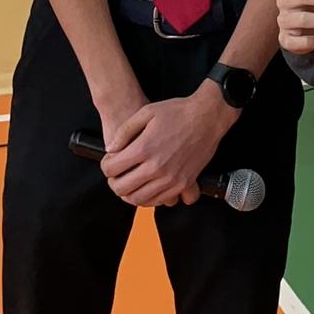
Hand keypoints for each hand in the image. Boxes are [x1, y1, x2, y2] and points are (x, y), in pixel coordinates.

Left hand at [100, 88, 231, 207]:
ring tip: (130, 182)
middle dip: (113, 182)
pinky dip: (148, 198)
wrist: (208, 116)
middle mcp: (156, 167)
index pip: (112, 169)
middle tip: (116, 175)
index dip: (105, 166)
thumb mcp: (146, 112)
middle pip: (121, 188)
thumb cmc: (178, 112)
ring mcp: (171, 179)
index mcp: (144, 148)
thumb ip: (124, 132)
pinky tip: (146, 187)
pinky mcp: (183, 184)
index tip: (109, 162)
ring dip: (129, 193)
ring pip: (138, 199)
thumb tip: (111, 150)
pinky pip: (159, 201)